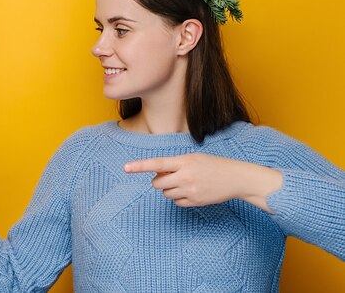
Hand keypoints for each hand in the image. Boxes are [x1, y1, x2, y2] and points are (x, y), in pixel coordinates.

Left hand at [124, 153, 281, 211]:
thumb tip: (157, 178)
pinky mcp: (195, 202)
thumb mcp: (193, 158)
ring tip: (186, 183)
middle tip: (171, 178)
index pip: (157, 163)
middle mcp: (185, 176)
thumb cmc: (212, 165)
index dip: (140, 166)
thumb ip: (174, 165)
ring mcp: (190, 190)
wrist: (236, 178)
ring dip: (170, 190)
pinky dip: (179, 198)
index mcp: (184, 161)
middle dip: (159, 182)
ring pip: (166, 194)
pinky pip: (176, 203)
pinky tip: (192, 191)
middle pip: (157, 184)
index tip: (126, 167)